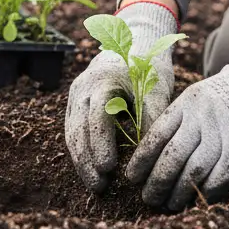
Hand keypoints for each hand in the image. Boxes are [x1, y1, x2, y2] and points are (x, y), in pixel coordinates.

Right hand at [65, 0, 179, 192]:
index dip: (100, 143)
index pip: (96, 116)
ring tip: (96, 185)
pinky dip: (81, 152)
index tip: (109, 167)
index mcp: (102, 80)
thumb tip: (148, 153)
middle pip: (80, 128)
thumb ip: (152, 117)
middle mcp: (83, 88)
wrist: (134, 43)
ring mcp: (76, 96)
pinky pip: (74, 131)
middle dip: (88, 159)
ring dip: (82, 160)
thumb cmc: (148, 66)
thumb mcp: (155, 88)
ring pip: (73, 132)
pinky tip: (91, 171)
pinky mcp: (76, 104)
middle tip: (100, 185)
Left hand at [126, 20, 228, 210]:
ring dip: (179, 192)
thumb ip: (183, 120)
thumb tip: (156, 154)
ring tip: (169, 205)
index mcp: (188, 102)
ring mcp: (224, 133)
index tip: (131, 177)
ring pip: (193, 171)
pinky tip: (197, 201)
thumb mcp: (202, 95)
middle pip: (172, 156)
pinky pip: (220, 177)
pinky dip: (207, 193)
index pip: (156, 134)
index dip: (141, 159)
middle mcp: (202, 117)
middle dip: (157, 182)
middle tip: (148, 198)